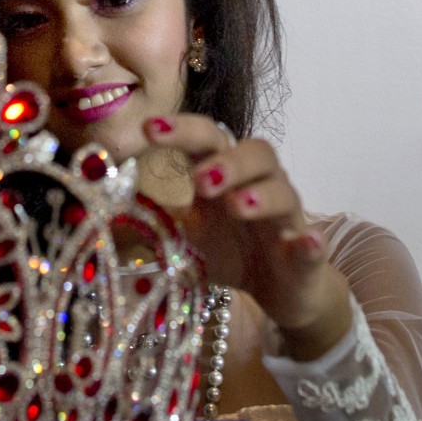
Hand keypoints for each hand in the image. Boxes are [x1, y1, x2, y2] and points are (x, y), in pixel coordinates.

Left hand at [142, 115, 351, 360]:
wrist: (281, 292)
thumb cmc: (232, 253)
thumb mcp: (188, 239)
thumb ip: (159, 222)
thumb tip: (107, 212)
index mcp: (226, 175)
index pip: (207, 139)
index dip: (182, 129)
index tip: (148, 128)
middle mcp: (261, 185)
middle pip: (255, 151)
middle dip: (227, 160)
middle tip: (200, 180)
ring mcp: (288, 218)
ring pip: (283, 190)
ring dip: (260, 194)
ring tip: (236, 206)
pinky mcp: (308, 254)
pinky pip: (313, 243)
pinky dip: (310, 242)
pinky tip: (304, 241)